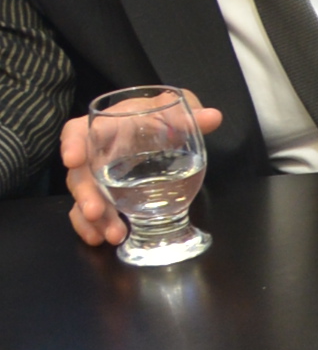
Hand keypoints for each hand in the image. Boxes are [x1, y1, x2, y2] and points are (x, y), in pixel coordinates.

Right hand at [61, 95, 221, 248]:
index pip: (78, 131)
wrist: (161, 129)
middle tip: (96, 212)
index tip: (73, 160)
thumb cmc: (159, 116)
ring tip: (112, 235)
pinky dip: (91, 227)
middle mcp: (96, 154)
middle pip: (80, 174)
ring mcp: (99, 178)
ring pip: (85, 198)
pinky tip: (100, 239)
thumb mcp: (175, 110)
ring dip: (93, 218)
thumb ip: (189, 113)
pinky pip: (91, 213)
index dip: (72, 144)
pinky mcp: (107, 196)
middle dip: (86, 194)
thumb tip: (213, 117)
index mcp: (106, 127)